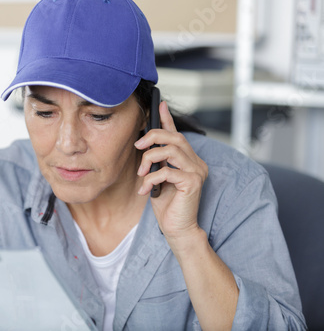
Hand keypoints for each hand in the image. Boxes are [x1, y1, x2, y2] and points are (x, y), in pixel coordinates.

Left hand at [135, 101, 207, 243]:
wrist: (177, 229)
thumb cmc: (167, 205)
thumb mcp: (158, 178)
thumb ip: (157, 162)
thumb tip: (145, 146)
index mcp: (189, 160)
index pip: (177, 134)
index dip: (167, 119)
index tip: (159, 105)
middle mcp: (196, 162)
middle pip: (174, 137)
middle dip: (152, 137)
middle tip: (137, 147)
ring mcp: (197, 171)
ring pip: (170, 151)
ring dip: (149, 160)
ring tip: (141, 175)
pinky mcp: (193, 182)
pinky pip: (167, 171)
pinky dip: (151, 179)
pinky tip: (146, 190)